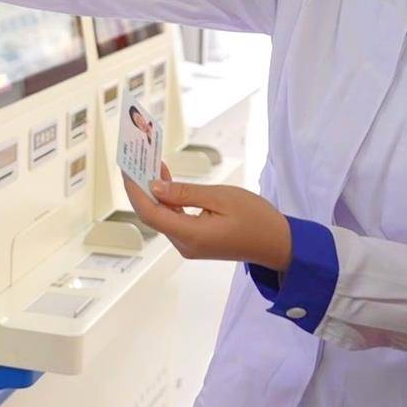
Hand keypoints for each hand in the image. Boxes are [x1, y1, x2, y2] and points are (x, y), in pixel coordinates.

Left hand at [122, 165, 293, 269]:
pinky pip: (175, 220)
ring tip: (151, 164)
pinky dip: (168, 201)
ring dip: (155, 193)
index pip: (150, 213)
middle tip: (137, 160)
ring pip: (163, 218)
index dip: (135, 190)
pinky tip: (168, 183)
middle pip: (153, 216)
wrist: (278, 244)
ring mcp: (190, 246)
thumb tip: (155, 187)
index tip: (127, 169)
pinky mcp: (196, 242)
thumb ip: (185, 193)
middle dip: (142, 188)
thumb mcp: (221, 198)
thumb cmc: (255, 218)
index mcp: (190, 235)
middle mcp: (185, 245)